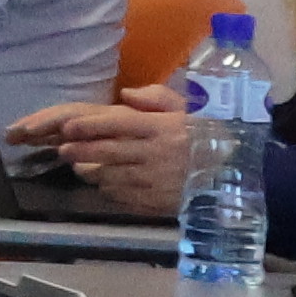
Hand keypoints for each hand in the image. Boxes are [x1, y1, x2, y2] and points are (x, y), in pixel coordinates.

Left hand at [16, 83, 195, 220]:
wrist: (232, 174)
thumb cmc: (202, 137)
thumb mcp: (186, 110)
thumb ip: (157, 97)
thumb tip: (126, 95)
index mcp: (162, 128)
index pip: (118, 124)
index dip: (89, 126)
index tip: (68, 128)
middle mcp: (157, 154)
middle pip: (107, 152)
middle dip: (79, 151)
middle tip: (63, 149)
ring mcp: (155, 180)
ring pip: (110, 176)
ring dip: (90, 171)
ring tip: (79, 166)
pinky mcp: (156, 202)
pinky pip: (122, 196)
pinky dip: (109, 189)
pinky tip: (106, 183)